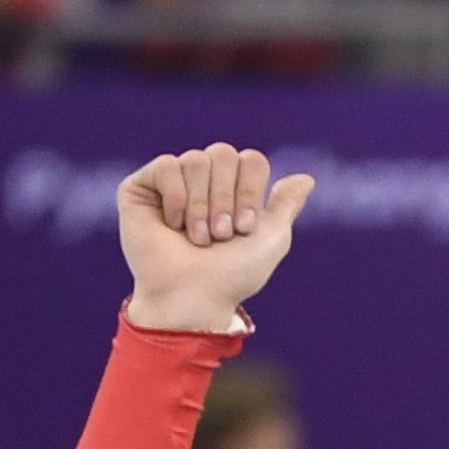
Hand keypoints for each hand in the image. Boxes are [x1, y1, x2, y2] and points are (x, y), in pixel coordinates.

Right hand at [118, 145, 313, 335]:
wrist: (193, 295)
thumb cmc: (233, 274)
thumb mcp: (272, 239)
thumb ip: (286, 206)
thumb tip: (307, 179)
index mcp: (234, 190)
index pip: (251, 160)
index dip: (250, 191)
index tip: (245, 229)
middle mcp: (204, 181)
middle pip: (224, 154)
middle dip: (227, 199)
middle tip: (221, 235)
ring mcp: (172, 182)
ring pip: (196, 159)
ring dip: (202, 206)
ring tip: (199, 237)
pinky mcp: (141, 186)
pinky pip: (166, 165)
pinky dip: (176, 198)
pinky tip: (172, 225)